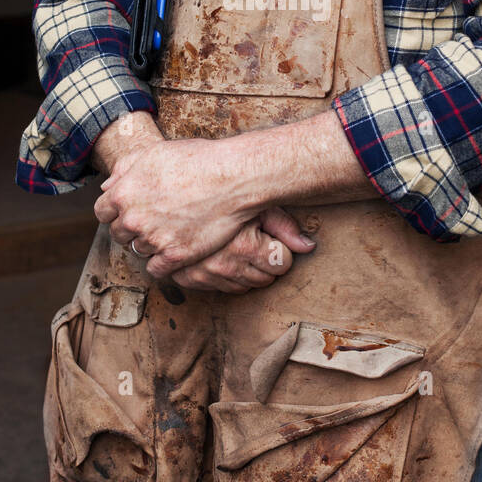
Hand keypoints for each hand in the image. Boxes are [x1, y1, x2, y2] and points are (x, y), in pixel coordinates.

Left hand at [92, 138, 315, 280]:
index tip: (129, 209)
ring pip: (138, 250)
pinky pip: (156, 269)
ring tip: (170, 229)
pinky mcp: (175, 256)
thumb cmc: (197, 160)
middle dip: (131, 227)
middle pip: (118, 234)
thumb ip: (125, 168)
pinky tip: (174, 249)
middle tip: (153, 218)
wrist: (233, 177)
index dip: (115, 210)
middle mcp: (133, 219)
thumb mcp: (154, 153)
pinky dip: (162, 262)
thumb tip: (108, 185)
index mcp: (123, 193)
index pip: (102, 212)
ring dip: (149, 242)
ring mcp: (154, 240)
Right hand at [166, 208, 306, 294]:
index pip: (283, 263)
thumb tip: (309, 247)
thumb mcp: (257, 203)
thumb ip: (285, 226)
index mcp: (245, 246)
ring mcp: (206, 275)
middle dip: (266, 260)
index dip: (280, 247)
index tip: (271, 236)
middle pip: (266, 278)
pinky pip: (222, 289)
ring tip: (239, 244)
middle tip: (256, 238)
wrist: (171, 193)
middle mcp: (225, 266)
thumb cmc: (220, 194)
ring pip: (245, 286)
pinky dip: (226, 276)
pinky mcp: (189, 279)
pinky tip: (224, 255)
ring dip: (247, 270)